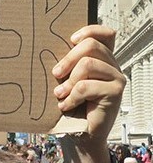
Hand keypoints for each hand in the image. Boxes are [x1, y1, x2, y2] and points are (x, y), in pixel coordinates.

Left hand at [53, 25, 125, 162]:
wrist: (80, 132)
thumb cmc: (71, 102)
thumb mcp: (68, 77)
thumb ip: (68, 62)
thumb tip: (46, 42)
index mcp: (102, 58)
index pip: (105, 33)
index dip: (89, 30)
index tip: (71, 40)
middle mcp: (112, 65)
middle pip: (91, 45)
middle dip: (68, 59)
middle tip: (56, 73)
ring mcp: (116, 78)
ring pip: (88, 64)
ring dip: (69, 81)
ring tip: (60, 94)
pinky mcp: (115, 93)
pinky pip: (86, 86)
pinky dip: (72, 96)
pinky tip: (66, 105)